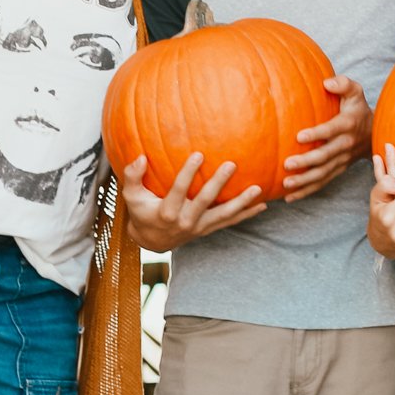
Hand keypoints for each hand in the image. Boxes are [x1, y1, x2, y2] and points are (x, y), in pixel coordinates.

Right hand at [121, 153, 264, 250]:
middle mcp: (185, 222)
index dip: (188, 173)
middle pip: (205, 202)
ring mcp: (199, 227)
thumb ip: (132, 176)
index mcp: (167, 212)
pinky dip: (247, 214)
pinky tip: (263, 204)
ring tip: (258, 189)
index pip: (179, 190)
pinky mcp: (208, 230)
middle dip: (218, 183)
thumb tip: (140, 158)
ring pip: (223, 215)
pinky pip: (230, 222)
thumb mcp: (131, 196)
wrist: (153, 241)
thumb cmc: (141, 212)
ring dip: (241, 202)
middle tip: (231, 165)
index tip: (198, 154)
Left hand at [283, 76, 369, 199]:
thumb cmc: (358, 109)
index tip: (299, 136)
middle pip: (325, 156)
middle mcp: (346, 145)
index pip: (332, 130)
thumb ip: (343, 84)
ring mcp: (342, 160)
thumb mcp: (356, 92)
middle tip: (287, 164)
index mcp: (348, 124)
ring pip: (323, 173)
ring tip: (286, 183)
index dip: (317, 133)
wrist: (374, 134)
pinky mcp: (338, 170)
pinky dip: (306, 191)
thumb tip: (326, 82)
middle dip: (307, 161)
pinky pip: (322, 183)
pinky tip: (289, 197)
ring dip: (304, 180)